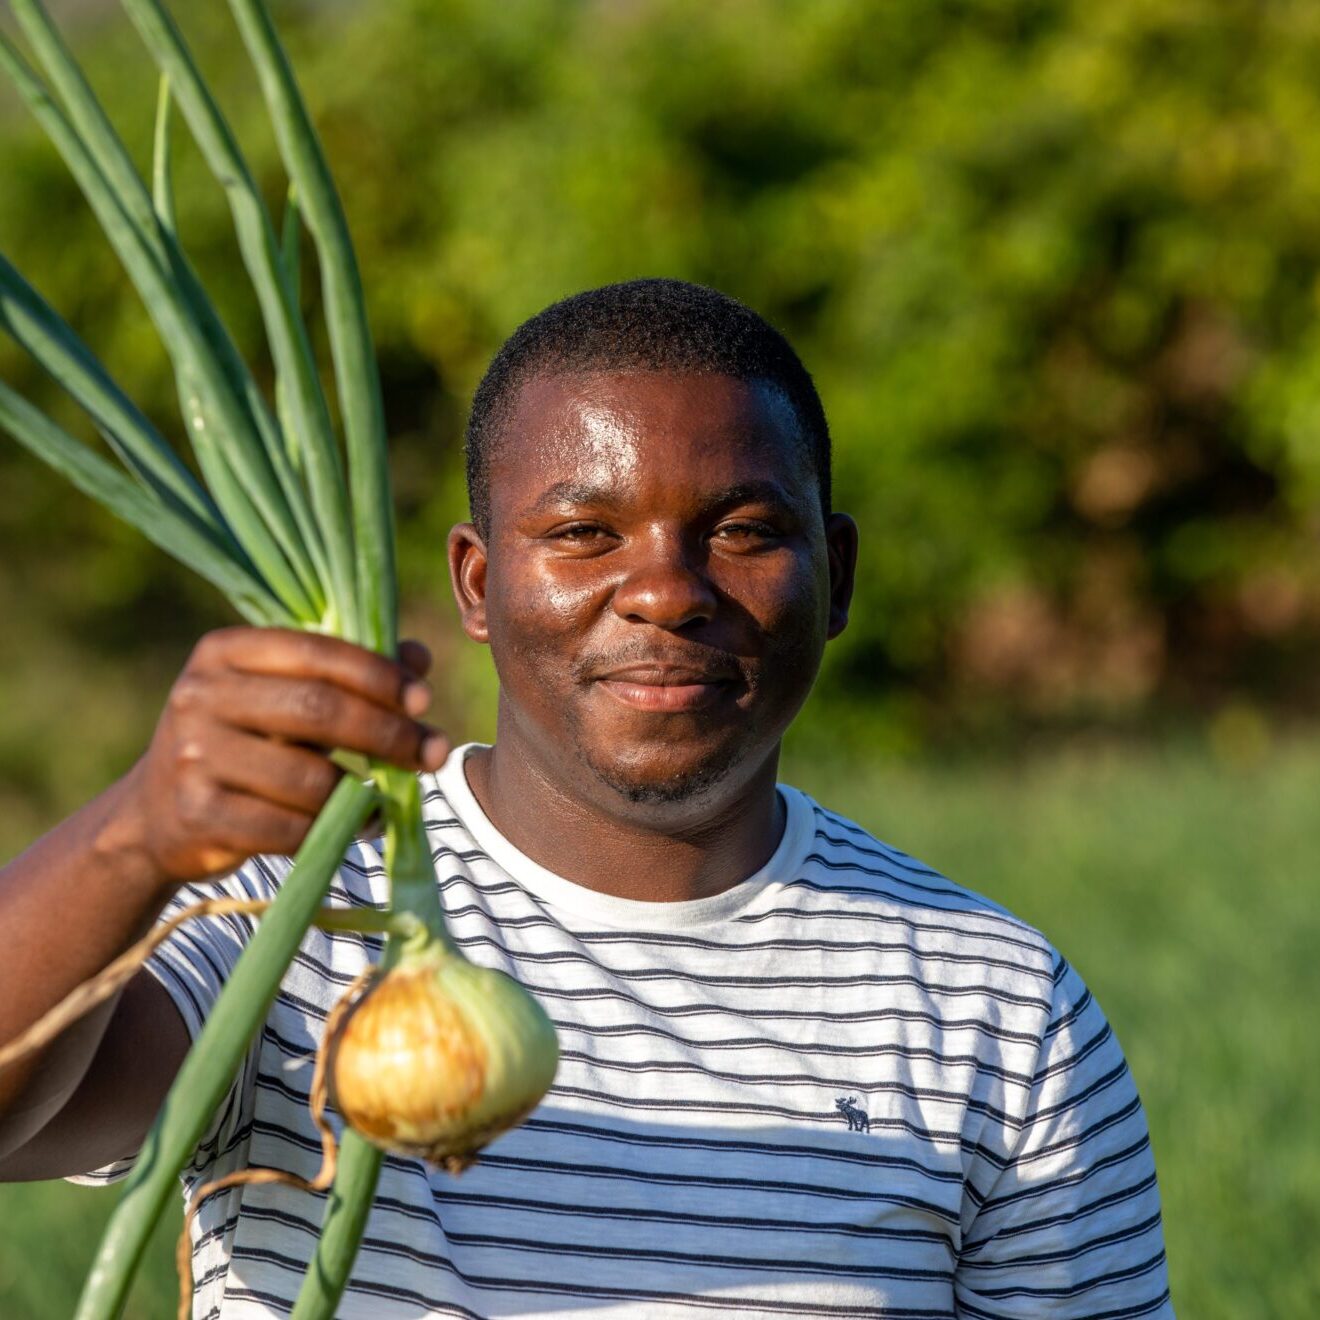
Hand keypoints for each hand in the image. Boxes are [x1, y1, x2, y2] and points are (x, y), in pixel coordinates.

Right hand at [119, 628, 449, 889]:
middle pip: (319, 710)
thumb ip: (349, 672)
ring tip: (387, 801)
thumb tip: (419, 658)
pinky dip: (334, 830)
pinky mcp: (197, 814)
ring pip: (309, 778)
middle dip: (389, 734)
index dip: (381, 676)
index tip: (425, 702)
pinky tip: (355, 827)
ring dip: (364, 794)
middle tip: (435, 754)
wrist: (155, 815)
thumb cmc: (243, 742)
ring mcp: (192, 756)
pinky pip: (289, 827)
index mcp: (226, 651)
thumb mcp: (283, 694)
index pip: (319, 652)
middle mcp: (201, 695)